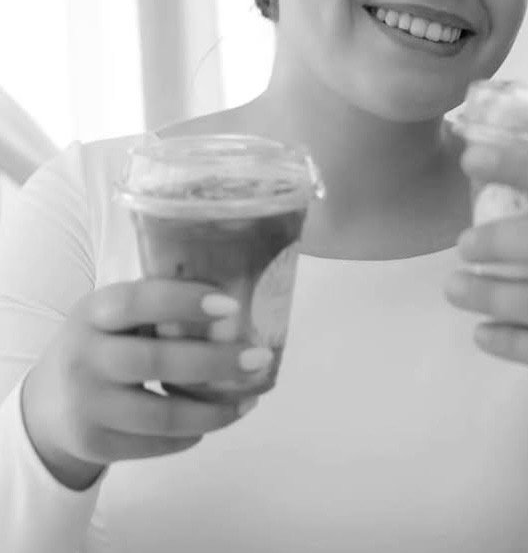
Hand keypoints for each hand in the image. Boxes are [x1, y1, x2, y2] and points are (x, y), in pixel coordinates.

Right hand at [20, 280, 274, 489]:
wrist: (48, 404)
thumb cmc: (104, 342)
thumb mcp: (114, 314)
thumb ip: (160, 305)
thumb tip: (238, 304)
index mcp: (93, 312)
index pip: (138, 302)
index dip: (185, 302)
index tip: (233, 306)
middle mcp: (84, 358)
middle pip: (156, 362)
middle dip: (216, 362)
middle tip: (259, 358)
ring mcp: (87, 406)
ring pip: (162, 414)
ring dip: (215, 410)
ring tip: (251, 398)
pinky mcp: (95, 445)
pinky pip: (156, 443)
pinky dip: (193, 433)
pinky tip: (217, 419)